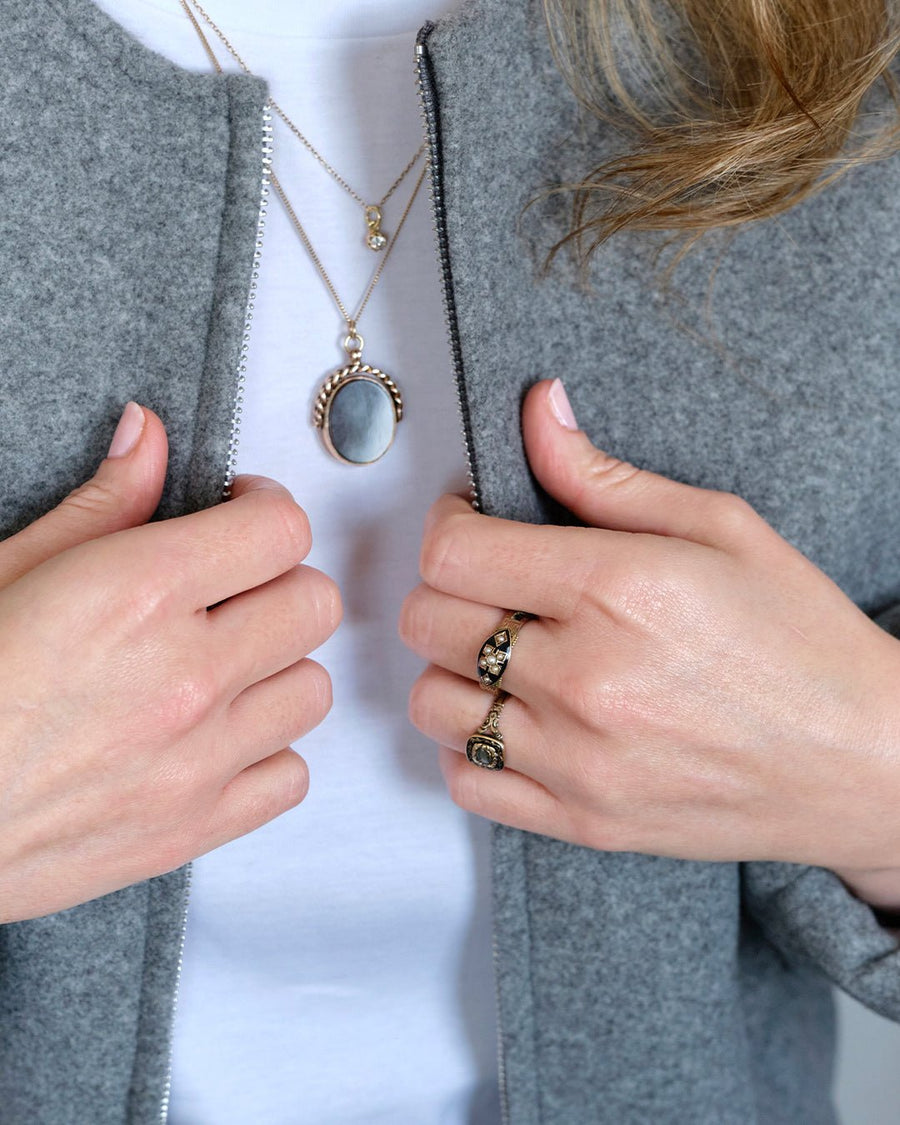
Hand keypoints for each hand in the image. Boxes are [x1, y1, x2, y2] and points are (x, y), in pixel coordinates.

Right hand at [0, 403, 339, 922]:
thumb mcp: (6, 571)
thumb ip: (101, 504)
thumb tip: (149, 436)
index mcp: (136, 595)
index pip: (280, 530)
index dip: (266, 508)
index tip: (240, 513)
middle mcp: (184, 676)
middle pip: (315, 603)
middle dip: (282, 581)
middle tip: (238, 586)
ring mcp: (197, 759)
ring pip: (314, 688)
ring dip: (280, 666)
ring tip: (228, 663)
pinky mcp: (194, 827)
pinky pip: (291, 777)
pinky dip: (268, 753)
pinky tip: (221, 736)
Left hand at [400, 379, 899, 891]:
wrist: (864, 761)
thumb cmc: (802, 641)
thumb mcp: (719, 527)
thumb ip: (605, 475)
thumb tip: (538, 411)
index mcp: (618, 589)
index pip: (453, 553)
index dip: (447, 524)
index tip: (470, 521)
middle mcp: (586, 679)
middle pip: (427, 622)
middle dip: (444, 587)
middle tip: (489, 581)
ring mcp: (579, 760)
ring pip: (431, 701)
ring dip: (450, 665)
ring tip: (501, 650)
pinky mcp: (582, 820)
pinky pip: (465, 780)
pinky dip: (467, 744)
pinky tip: (510, 716)